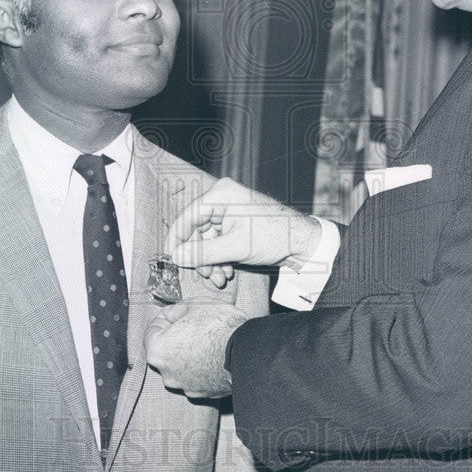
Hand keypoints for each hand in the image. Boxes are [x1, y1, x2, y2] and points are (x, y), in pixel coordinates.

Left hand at [143, 300, 251, 398]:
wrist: (248, 352)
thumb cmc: (220, 327)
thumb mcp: (195, 305)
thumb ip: (176, 311)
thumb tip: (171, 315)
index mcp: (158, 350)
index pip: (151, 330)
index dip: (165, 318)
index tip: (178, 314)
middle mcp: (167, 373)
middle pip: (165, 350)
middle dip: (176, 338)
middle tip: (195, 325)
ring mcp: (185, 386)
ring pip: (181, 365)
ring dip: (189, 354)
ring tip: (209, 341)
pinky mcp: (202, 394)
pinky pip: (196, 377)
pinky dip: (202, 367)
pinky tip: (215, 355)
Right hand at [164, 177, 321, 283]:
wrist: (302, 242)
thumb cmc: (275, 237)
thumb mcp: (236, 247)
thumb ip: (203, 252)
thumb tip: (176, 257)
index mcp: (222, 194)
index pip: (188, 216)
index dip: (177, 239)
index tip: (170, 258)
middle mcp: (223, 199)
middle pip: (196, 230)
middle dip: (200, 256)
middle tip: (205, 275)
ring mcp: (229, 211)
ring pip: (206, 239)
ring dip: (210, 261)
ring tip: (219, 278)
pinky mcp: (235, 223)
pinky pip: (217, 241)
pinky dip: (219, 258)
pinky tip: (226, 272)